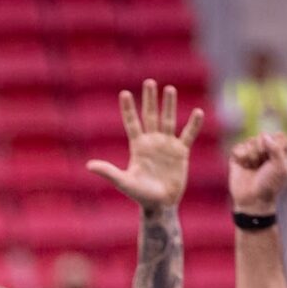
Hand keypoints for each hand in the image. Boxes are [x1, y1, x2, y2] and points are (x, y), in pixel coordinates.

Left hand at [87, 79, 202, 211]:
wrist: (160, 205)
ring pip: (168, 120)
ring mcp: (167, 145)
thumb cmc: (140, 195)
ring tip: (169, 88)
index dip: (128, 109)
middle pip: (150, 116)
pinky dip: (193, 125)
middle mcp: (152, 142)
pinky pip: (188, 135)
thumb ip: (108, 171)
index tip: (124, 93)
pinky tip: (197, 112)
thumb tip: (89, 165)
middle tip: (149, 82)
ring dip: (169, 105)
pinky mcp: (181, 152)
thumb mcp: (123, 182)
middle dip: (149, 100)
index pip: (132, 123)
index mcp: (137, 147)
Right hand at [226, 130, 286, 215]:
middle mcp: (266, 150)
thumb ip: (276, 148)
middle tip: (262, 164)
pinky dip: (241, 157)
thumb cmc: (270, 185)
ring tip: (252, 168)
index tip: (275, 158)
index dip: (276, 145)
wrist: (252, 200)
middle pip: (263, 136)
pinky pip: (238, 147)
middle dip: (262, 150)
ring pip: (250, 140)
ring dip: (251, 155)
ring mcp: (251, 153)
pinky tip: (243, 166)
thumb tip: (263, 135)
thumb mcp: (280, 167)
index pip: (279, 136)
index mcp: (280, 151)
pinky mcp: (237, 158)